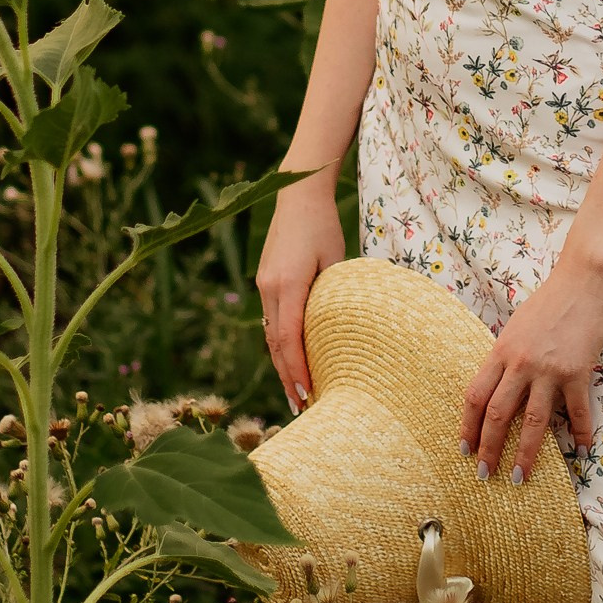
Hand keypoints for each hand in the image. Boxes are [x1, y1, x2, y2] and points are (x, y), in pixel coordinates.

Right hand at [257, 174, 346, 409]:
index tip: (306, 393)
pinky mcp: (265, 282)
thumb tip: (339, 332)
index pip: (288, 337)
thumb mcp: (335, 260)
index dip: (296, 369)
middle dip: (287, 377)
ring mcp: (264, 285)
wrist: (298, 196)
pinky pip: (270, 320)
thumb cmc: (324, 226)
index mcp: (288, 284)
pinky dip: (280, 344)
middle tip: (300, 406)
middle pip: (275, 343)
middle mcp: (270, 288)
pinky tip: (289, 360)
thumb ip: (333, 296)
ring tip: (295, 392)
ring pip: (270, 334)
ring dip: (282, 364)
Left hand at [461, 249, 602, 483]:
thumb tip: (500, 389)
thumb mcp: (516, 328)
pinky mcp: (578, 372)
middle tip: (484, 474)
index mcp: (501, 351)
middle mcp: (521, 363)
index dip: (467, 426)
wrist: (584, 281)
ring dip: (526, 454)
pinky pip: (578, 412)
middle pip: (498, 415)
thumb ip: (506, 358)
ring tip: (520, 477)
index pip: (476, 396)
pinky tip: (581, 451)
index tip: (464, 449)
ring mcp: (550, 370)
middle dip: (488, 449)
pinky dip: (581, 433)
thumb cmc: (549, 301)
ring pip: (533, 422)